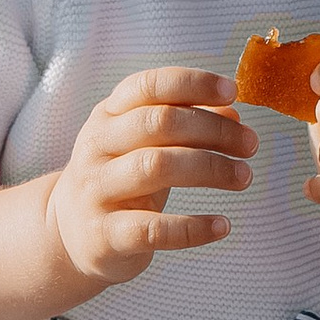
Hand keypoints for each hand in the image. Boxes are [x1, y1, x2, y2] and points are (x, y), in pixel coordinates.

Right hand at [45, 65, 255, 291]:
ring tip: (244, 178)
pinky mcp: (104, 235)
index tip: (233, 93)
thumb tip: (233, 114)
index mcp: (108, 116)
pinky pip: (152, 229)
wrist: (68, 233)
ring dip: (210, 170)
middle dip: (213, 131)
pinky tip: (222, 226)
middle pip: (159, 124)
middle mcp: (97, 147)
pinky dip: (193, 228)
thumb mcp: (144, 145)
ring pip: (155, 167)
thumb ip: (184, 125)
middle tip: (251, 145)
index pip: (149, 86)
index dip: (193, 84)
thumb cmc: (119, 179)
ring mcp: (96, 190)